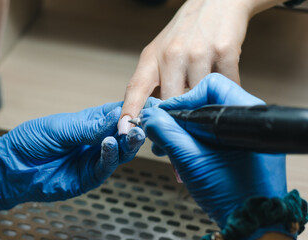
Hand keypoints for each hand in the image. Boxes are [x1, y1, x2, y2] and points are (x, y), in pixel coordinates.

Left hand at [0, 101, 153, 214]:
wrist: (12, 165)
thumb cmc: (33, 140)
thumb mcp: (62, 127)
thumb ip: (90, 126)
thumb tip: (119, 114)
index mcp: (92, 123)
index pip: (119, 114)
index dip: (134, 109)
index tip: (149, 104)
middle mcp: (98, 140)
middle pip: (125, 134)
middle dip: (136, 127)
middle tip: (144, 122)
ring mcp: (95, 159)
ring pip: (121, 152)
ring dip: (129, 142)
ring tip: (133, 133)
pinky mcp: (90, 177)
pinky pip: (105, 167)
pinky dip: (110, 155)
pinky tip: (110, 144)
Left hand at [118, 0, 285, 134]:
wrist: (217, 2)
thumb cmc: (186, 32)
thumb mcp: (160, 53)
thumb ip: (154, 82)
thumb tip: (150, 117)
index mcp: (152, 57)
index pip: (136, 88)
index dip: (129, 111)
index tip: (124, 131)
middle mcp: (172, 54)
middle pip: (170, 101)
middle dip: (175, 119)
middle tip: (180, 130)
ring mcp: (198, 53)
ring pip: (199, 97)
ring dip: (203, 106)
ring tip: (205, 103)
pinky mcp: (224, 51)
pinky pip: (225, 86)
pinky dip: (225, 94)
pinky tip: (222, 90)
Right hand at [141, 74, 286, 228]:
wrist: (249, 222)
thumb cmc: (232, 196)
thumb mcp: (190, 160)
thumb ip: (166, 133)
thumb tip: (149, 116)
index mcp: (245, 114)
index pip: (210, 87)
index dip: (183, 100)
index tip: (165, 114)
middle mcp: (248, 119)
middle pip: (206, 103)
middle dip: (179, 118)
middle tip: (162, 130)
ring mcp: (244, 134)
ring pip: (206, 120)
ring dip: (183, 130)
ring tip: (166, 146)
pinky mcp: (238, 146)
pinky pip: (211, 134)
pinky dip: (193, 140)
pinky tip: (178, 151)